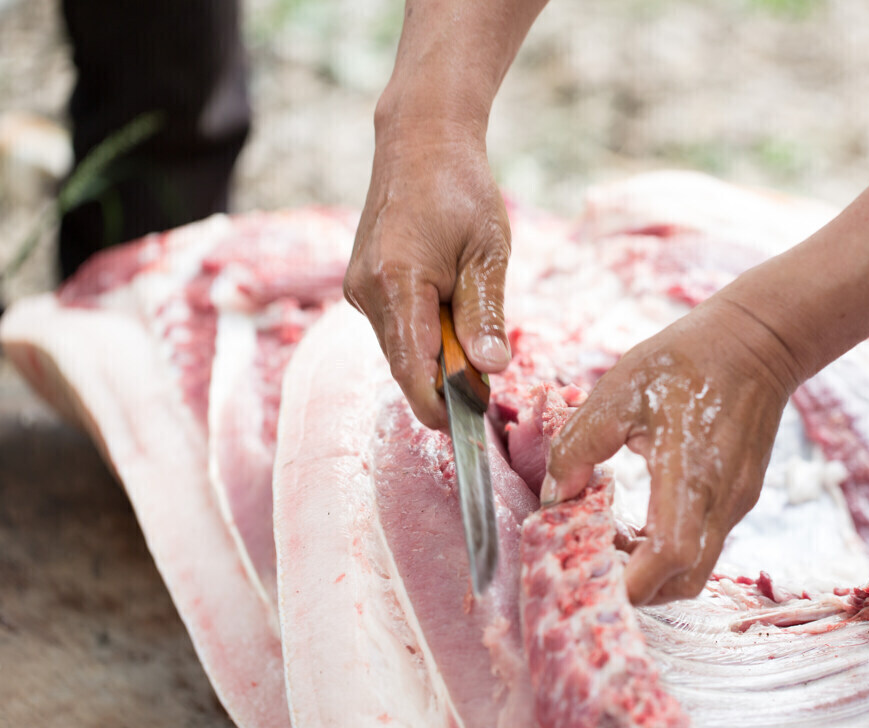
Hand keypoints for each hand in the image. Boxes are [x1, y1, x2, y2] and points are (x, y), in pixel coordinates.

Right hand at [345, 125, 510, 428]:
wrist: (421, 140)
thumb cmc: (461, 189)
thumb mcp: (488, 253)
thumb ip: (485, 314)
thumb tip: (490, 370)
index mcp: (397, 282)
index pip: (412, 368)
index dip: (439, 406)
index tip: (468, 428)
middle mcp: (366, 291)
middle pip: (405, 364)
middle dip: (444, 383)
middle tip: (488, 387)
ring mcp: (360, 288)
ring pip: (401, 348)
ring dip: (436, 355)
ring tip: (474, 333)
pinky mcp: (364, 284)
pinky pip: (396, 327)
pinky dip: (424, 334)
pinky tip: (452, 312)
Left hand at [541, 295, 798, 604]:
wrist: (758, 341)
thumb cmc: (686, 360)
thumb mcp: (619, 391)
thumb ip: (580, 445)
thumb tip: (554, 496)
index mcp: (691, 474)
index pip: (668, 557)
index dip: (629, 580)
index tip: (588, 572)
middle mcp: (721, 500)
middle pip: (683, 580)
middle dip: (637, 587)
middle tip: (595, 559)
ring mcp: (735, 502)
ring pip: (695, 566)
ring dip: (650, 568)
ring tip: (611, 535)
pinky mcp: (740, 496)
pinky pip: (702, 541)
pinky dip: (666, 547)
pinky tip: (638, 519)